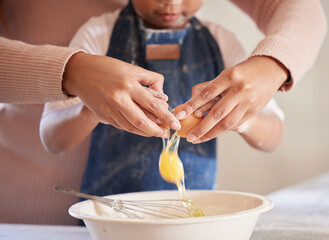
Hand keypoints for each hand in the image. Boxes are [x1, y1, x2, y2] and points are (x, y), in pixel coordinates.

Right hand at [62, 52, 180, 136]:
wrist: (80, 72)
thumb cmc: (109, 68)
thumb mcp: (132, 69)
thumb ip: (151, 81)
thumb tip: (163, 98)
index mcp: (128, 85)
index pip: (152, 105)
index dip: (166, 117)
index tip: (176, 124)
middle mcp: (118, 99)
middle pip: (141, 122)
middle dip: (157, 131)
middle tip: (167, 133)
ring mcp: (109, 109)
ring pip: (131, 127)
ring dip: (146, 132)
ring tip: (157, 132)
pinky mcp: (102, 115)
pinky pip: (122, 126)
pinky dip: (134, 129)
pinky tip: (143, 129)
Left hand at [175, 56, 288, 142]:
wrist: (270, 70)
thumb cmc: (241, 73)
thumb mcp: (225, 74)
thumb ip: (209, 88)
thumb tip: (191, 105)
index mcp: (229, 76)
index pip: (206, 94)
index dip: (191, 105)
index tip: (179, 116)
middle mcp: (239, 89)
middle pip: (217, 113)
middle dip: (201, 127)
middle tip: (189, 137)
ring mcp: (248, 101)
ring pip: (227, 122)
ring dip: (211, 134)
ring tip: (198, 139)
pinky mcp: (253, 110)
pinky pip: (235, 124)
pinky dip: (222, 130)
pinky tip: (212, 134)